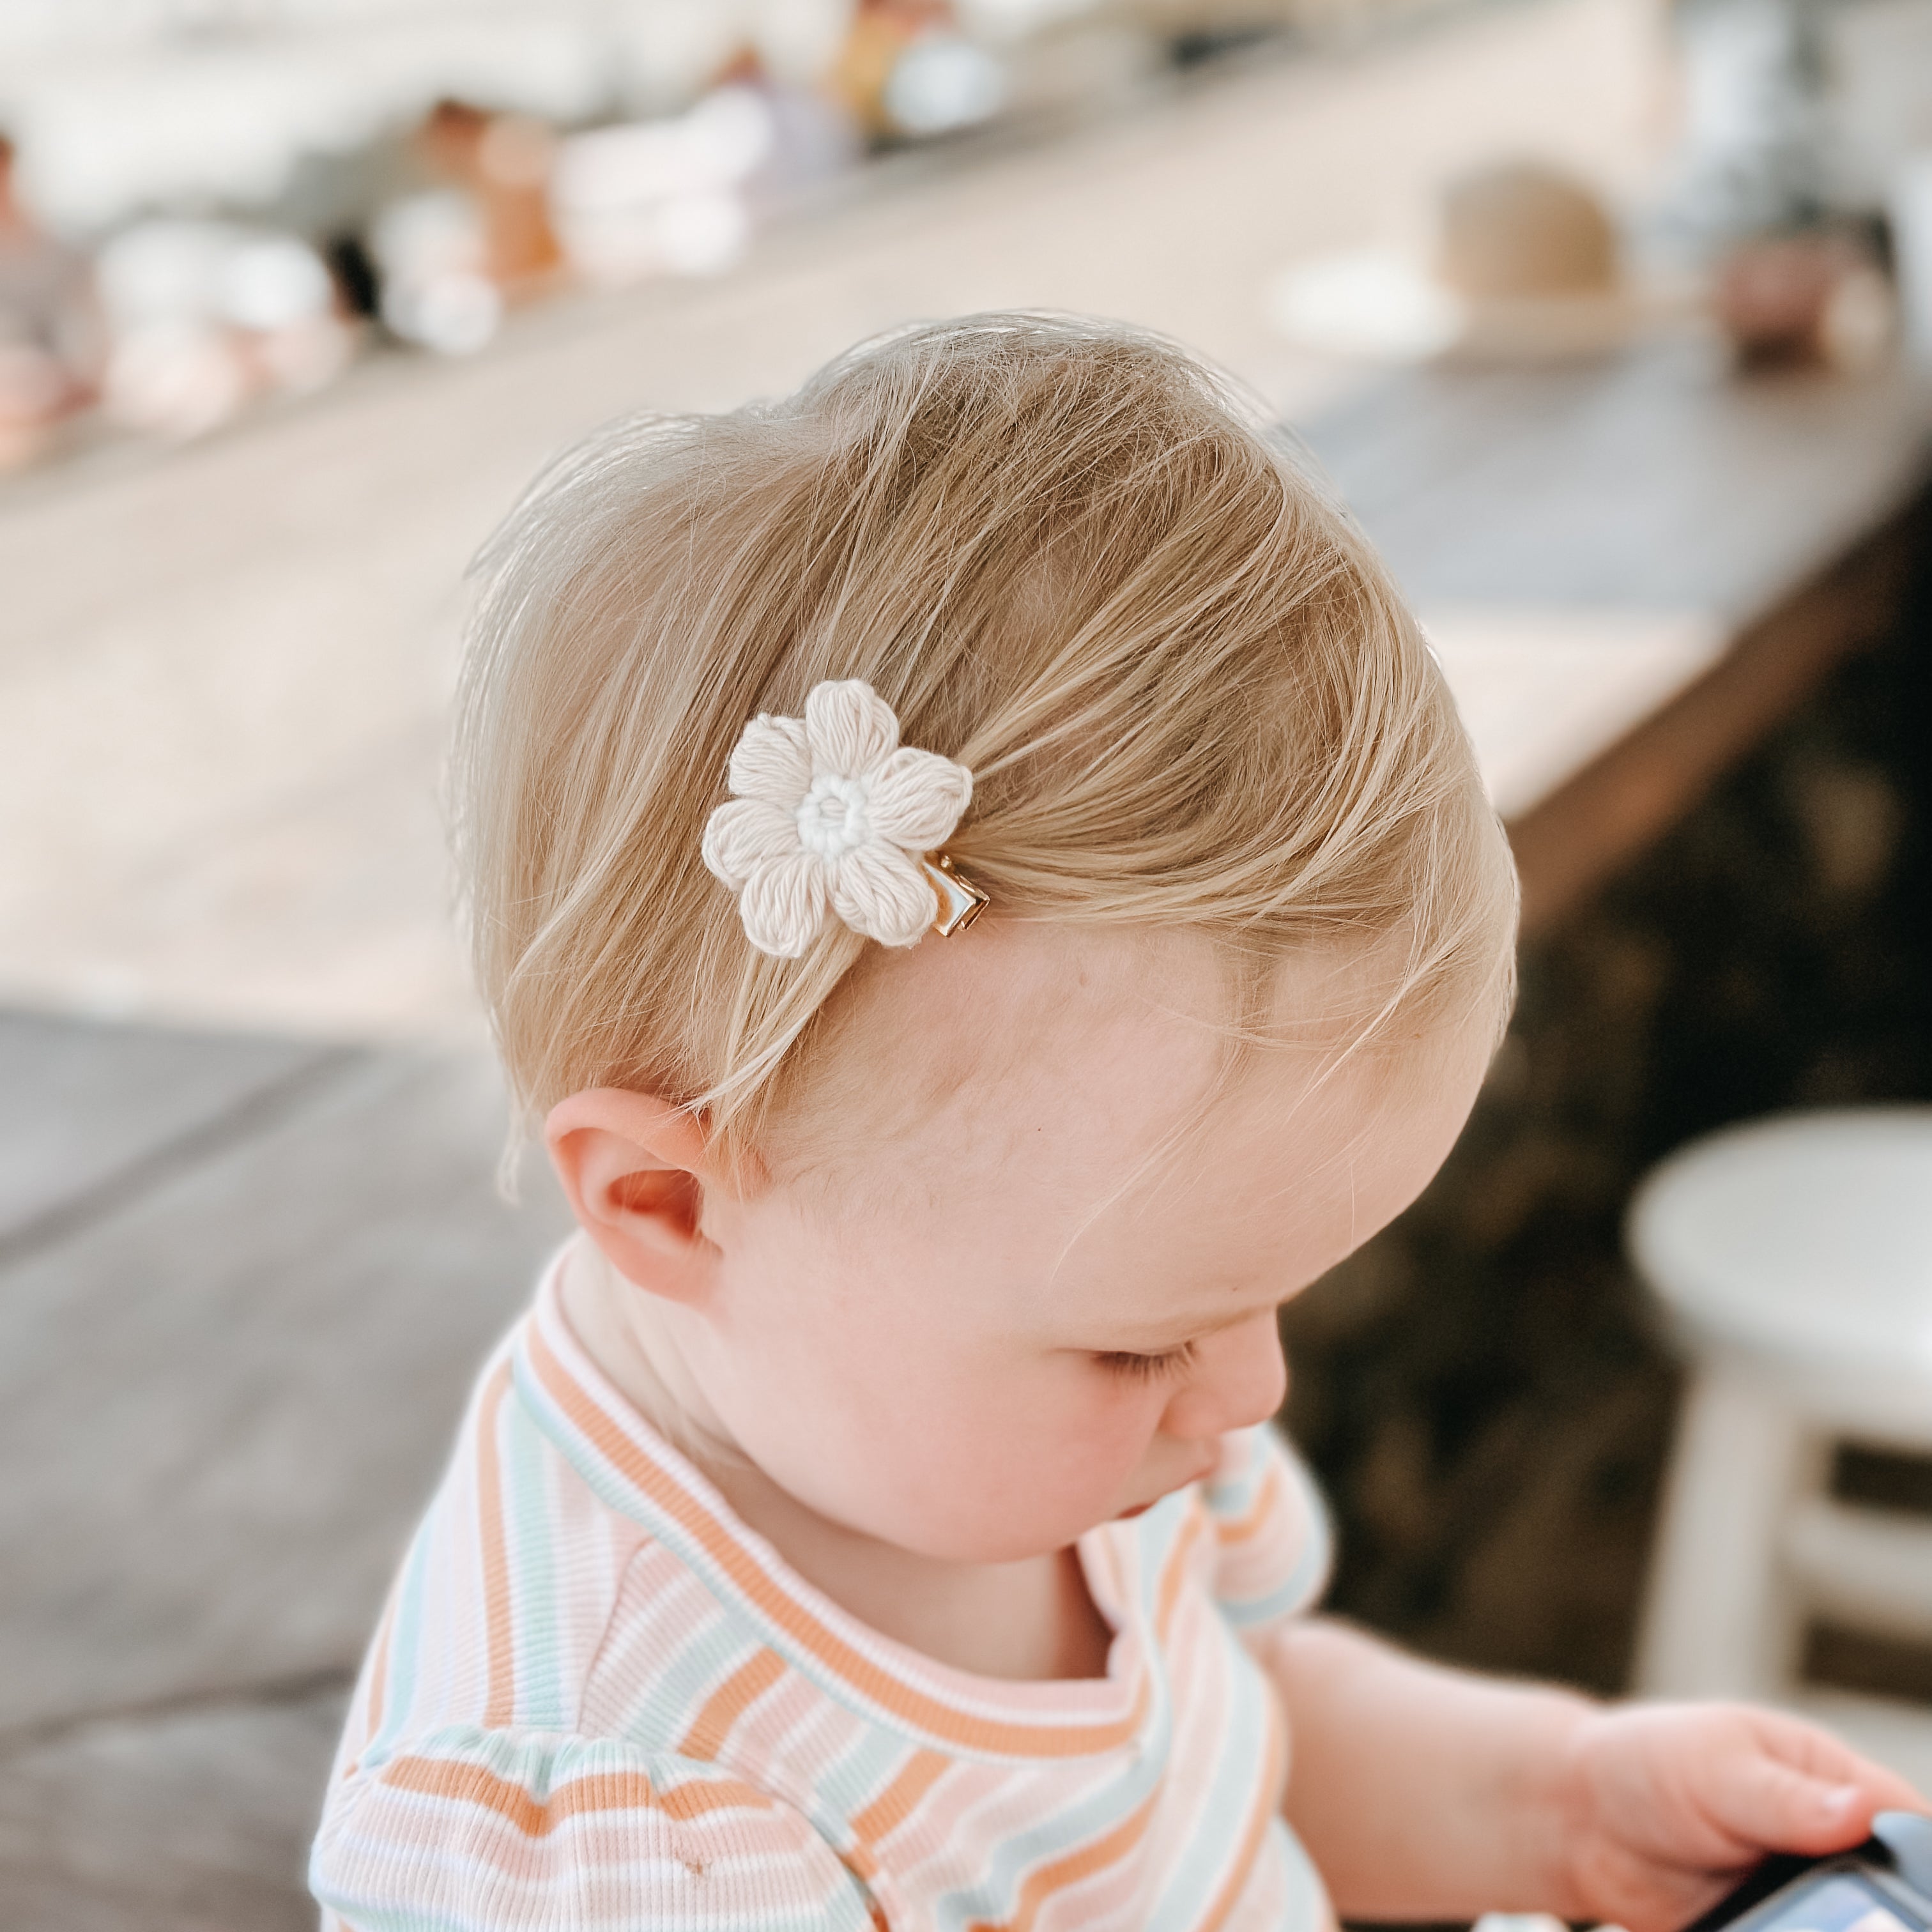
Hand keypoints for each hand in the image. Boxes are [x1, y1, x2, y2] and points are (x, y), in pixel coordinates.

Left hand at [1549, 1702, 1926, 1931]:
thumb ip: (1783, 1797)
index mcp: (1834, 1783)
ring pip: (1847, 1929)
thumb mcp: (1714, 1766)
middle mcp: (1832, 1847)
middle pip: (1885, 1899)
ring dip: (1829, 1931)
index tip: (1886, 1896)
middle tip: (1823, 1913)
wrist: (1581, 1819)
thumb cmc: (1646, 1762)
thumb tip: (1858, 1809)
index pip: (1909, 1831)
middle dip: (1869, 1917)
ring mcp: (1805, 1898)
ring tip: (1775, 1921)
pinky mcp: (1772, 1931)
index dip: (1915, 1870)